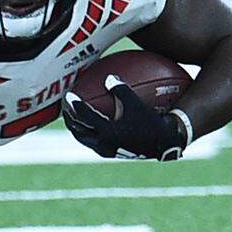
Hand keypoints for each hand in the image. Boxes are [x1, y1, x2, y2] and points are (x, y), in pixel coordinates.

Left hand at [63, 75, 187, 160]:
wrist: (165, 144)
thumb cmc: (152, 122)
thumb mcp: (135, 103)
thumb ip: (120, 90)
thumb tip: (108, 77)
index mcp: (107, 131)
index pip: (84, 116)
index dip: (75, 104)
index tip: (69, 95)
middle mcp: (103, 144)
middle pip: (78, 132)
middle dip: (70, 120)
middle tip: (65, 109)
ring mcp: (107, 151)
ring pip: (85, 140)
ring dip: (77, 129)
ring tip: (74, 119)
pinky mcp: (113, 154)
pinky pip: (95, 143)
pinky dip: (89, 134)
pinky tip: (92, 126)